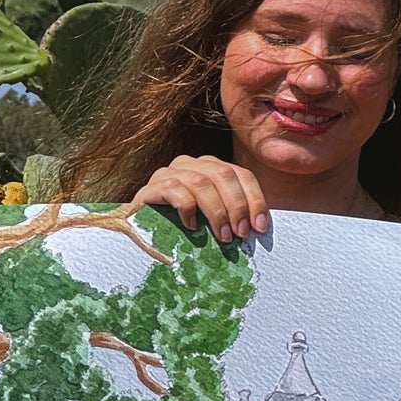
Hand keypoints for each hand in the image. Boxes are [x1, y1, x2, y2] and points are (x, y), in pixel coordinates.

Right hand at [128, 156, 268, 242]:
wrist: (140, 232)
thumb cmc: (183, 229)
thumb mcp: (213, 221)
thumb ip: (234, 218)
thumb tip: (260, 229)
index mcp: (212, 168)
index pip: (241, 175)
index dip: (255, 199)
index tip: (260, 227)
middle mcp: (191, 164)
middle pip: (223, 174)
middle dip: (237, 206)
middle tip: (240, 234)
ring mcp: (169, 172)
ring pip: (201, 182)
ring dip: (216, 211)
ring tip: (223, 236)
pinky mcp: (151, 187)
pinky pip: (174, 189)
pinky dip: (187, 208)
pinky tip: (192, 227)